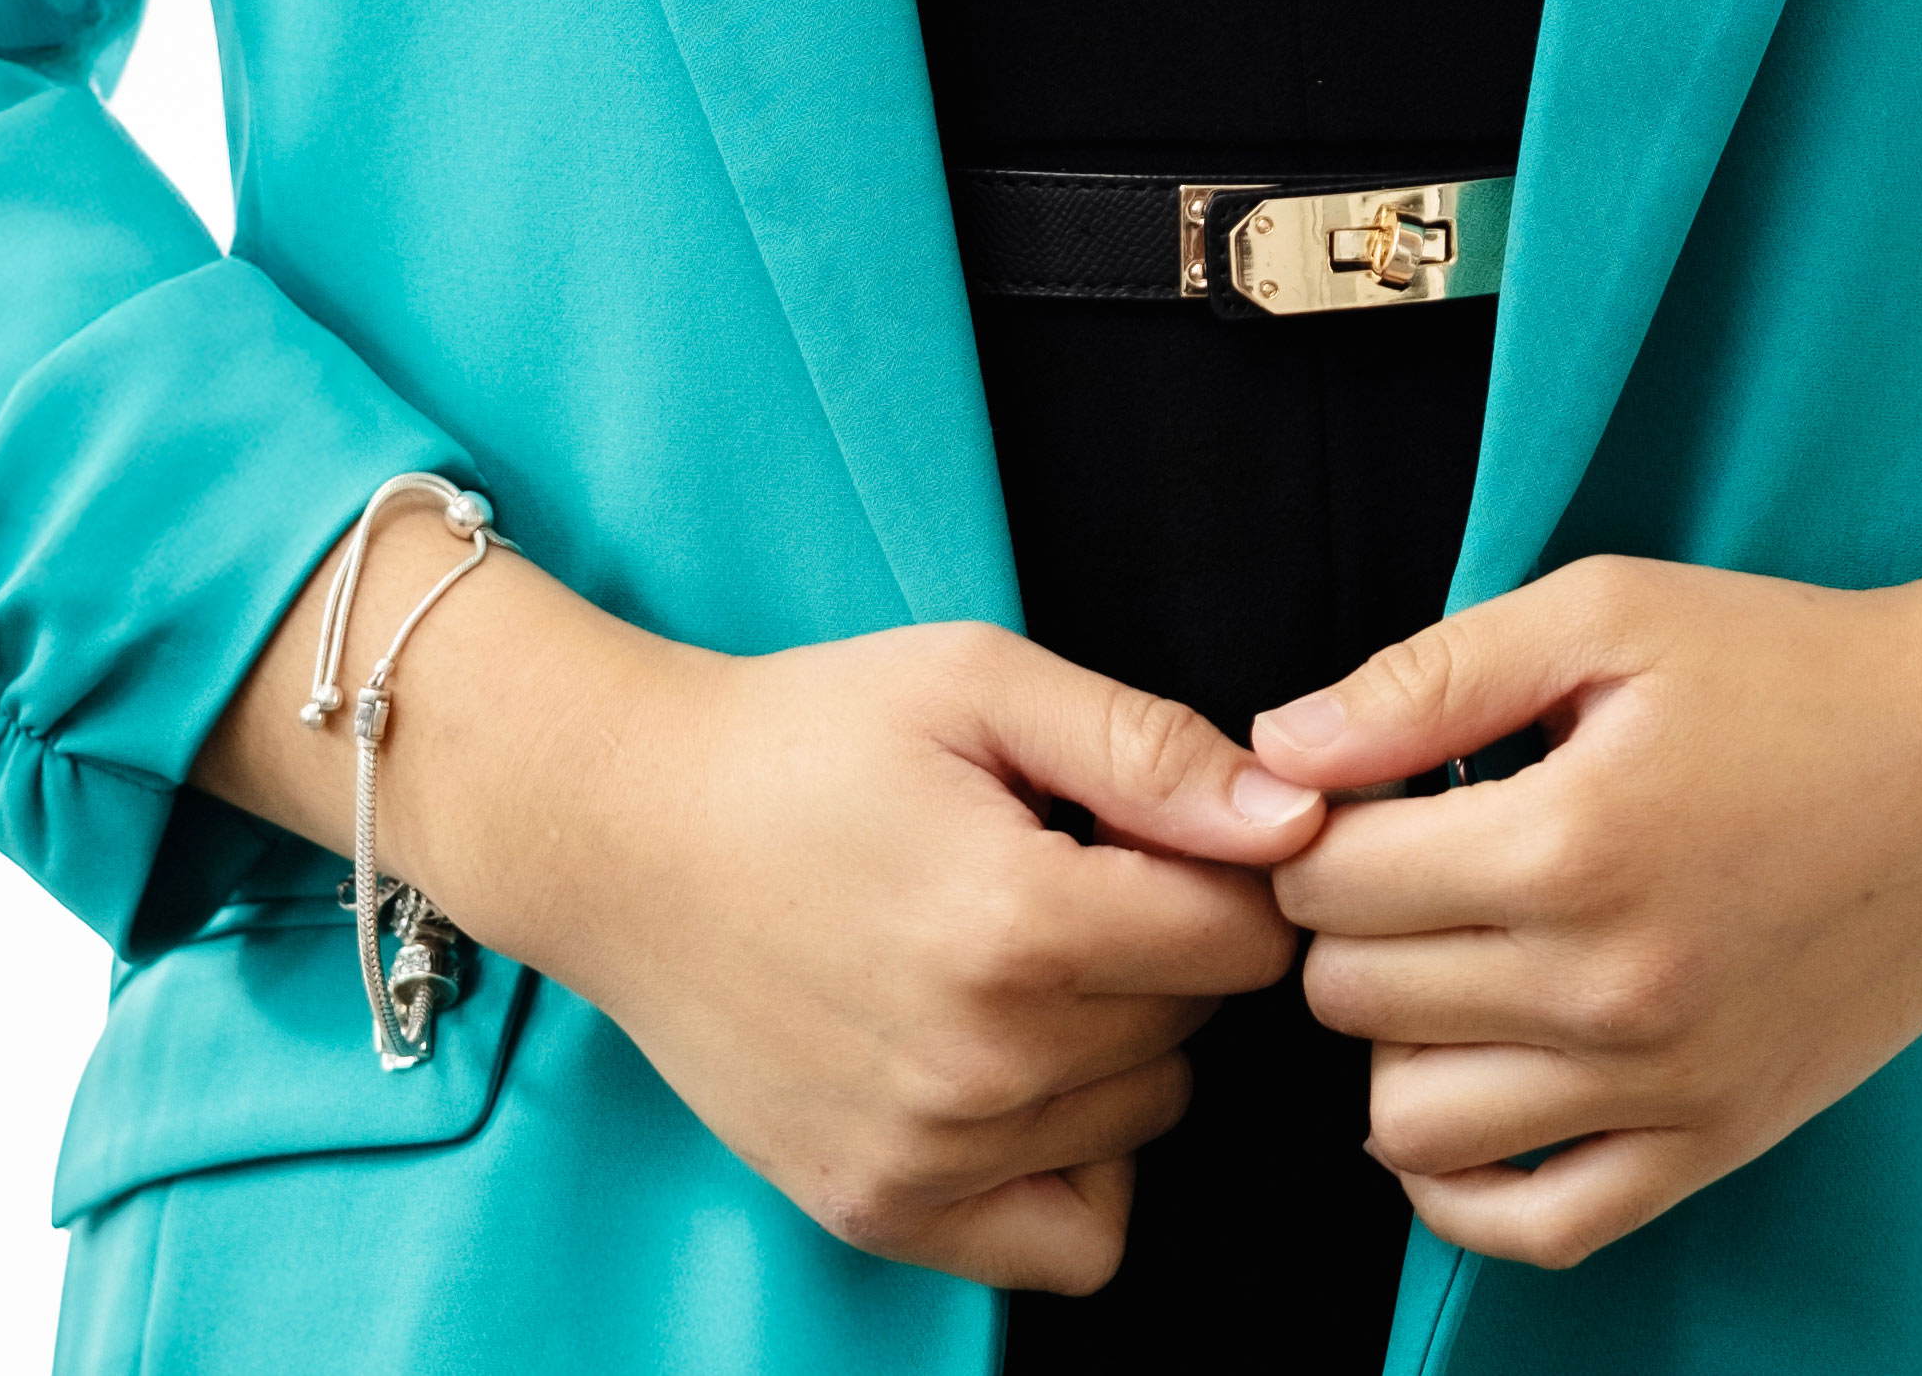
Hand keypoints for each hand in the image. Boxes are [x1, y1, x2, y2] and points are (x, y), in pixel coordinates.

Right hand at [382, 576, 1325, 1293]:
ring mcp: (929, 1156)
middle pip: (1192, 1026)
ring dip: (1118, 1041)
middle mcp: (981, 1066)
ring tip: (1017, 951)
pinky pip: (1074, 1240)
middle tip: (1064, 871)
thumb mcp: (977, 681)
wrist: (624, 834)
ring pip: (1143, 1120)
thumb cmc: (803, 738)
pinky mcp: (882, 1211)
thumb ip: (1149, 749)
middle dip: (1163, 941)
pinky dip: (1080, 1164)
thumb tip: (1297, 817)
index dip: (1223, 865)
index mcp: (1016, 924)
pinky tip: (1024, 1069)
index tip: (1148, 827)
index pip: (1242, 939)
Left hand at [1248, 545, 1921, 1268]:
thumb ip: (1430, 680)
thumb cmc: (1794, 665)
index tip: (1349, 791)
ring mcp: (1665, 1087)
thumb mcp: (1607, 612)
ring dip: (1394, 1040)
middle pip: (1354, 998)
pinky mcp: (1715, 1144)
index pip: (1331, 880)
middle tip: (1397, 855)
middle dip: (1342, 921)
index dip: (1308, 825)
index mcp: (1571, 842)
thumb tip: (1281, 747)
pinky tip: (1472, 1080)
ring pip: (1413, 1125)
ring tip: (1442, 954)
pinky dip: (1466, 1182)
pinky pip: (1536, 1226)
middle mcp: (1609, 989)